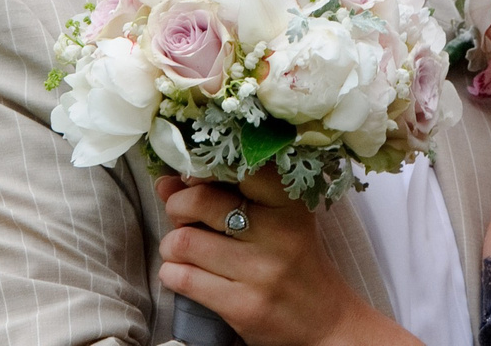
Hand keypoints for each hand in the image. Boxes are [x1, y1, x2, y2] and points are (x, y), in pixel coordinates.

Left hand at [156, 173, 406, 345]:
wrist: (324, 321)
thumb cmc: (295, 261)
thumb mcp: (279, 220)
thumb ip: (227, 195)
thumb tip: (165, 183)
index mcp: (290, 202)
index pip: (240, 169)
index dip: (205, 169)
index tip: (193, 177)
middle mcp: (278, 232)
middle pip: (200, 201)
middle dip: (177, 207)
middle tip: (182, 216)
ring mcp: (260, 271)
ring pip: (184, 242)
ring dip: (171, 245)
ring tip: (181, 249)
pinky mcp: (243, 306)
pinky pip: (184, 279)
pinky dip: (172, 273)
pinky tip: (183, 273)